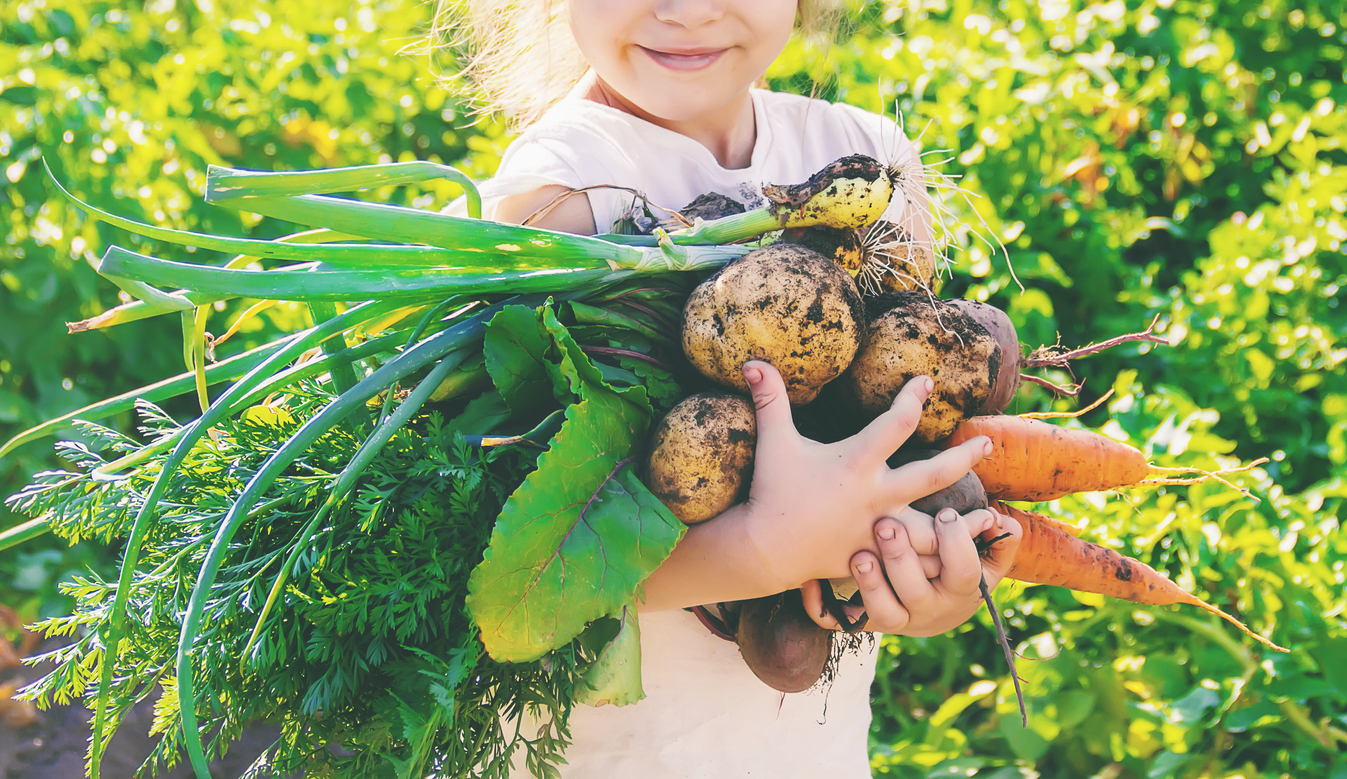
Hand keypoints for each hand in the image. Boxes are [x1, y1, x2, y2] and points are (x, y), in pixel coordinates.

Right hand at [737, 360, 993, 592]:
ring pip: (935, 528)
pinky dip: (940, 560)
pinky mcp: (877, 556)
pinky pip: (916, 561)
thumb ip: (770, 400)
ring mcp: (879, 529)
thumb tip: (752, 360)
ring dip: (964, 522)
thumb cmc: (771, 491)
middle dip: (964, 456)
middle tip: (987, 442)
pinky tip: (959, 556)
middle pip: (934, 474)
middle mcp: (876, 495)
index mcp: (856, 462)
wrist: (764, 550)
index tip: (927, 382)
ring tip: (992, 515)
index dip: (914, 397)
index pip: (897, 422)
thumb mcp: (774, 442)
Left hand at [800, 506, 1022, 635]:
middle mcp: (925, 610)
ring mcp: (893, 618)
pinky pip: (836, 622)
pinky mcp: (861, 622)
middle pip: (915, 592)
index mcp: (958, 590)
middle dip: (902, 560)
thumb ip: (1000, 542)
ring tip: (858, 555)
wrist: (931, 610)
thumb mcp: (985, 559)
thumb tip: (1004, 522)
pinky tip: (807, 582)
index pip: (963, 572)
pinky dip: (820, 605)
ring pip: (880, 612)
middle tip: (887, 525)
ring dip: (869, 584)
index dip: (956, 545)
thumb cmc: (956, 569)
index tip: (944, 514)